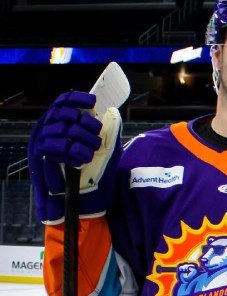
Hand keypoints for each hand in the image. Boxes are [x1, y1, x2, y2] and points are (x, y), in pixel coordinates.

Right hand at [28, 91, 120, 222]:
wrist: (86, 196)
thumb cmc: (96, 172)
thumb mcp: (108, 149)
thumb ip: (110, 132)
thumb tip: (113, 113)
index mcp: (65, 124)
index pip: (65, 101)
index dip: (78, 99)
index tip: (93, 102)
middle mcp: (52, 129)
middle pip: (67, 114)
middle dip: (86, 124)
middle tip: (96, 138)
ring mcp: (46, 141)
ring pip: (64, 129)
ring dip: (83, 139)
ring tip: (91, 151)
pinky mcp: (44, 156)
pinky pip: (60, 147)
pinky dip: (75, 152)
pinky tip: (82, 159)